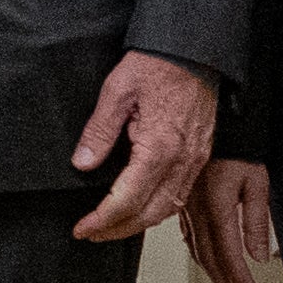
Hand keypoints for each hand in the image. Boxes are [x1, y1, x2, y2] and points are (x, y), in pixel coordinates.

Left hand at [67, 50, 220, 243]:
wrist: (194, 50)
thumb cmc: (157, 64)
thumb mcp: (116, 91)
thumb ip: (99, 132)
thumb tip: (83, 164)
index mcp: (159, 148)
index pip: (127, 200)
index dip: (102, 219)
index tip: (82, 228)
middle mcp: (182, 160)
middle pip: (149, 214)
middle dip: (118, 229)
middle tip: (91, 232)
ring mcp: (195, 159)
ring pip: (168, 208)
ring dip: (138, 223)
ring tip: (111, 225)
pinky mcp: (200, 155)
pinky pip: (180, 193)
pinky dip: (158, 208)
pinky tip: (141, 206)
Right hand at [181, 154, 277, 282]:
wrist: (212, 121)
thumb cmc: (235, 146)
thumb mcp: (257, 182)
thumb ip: (256, 222)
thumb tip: (260, 254)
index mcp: (216, 208)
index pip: (230, 257)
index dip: (241, 282)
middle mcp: (197, 212)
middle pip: (210, 260)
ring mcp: (185, 208)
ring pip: (196, 251)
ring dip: (213, 274)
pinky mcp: (181, 203)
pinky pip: (187, 237)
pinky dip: (198, 255)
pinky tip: (204, 260)